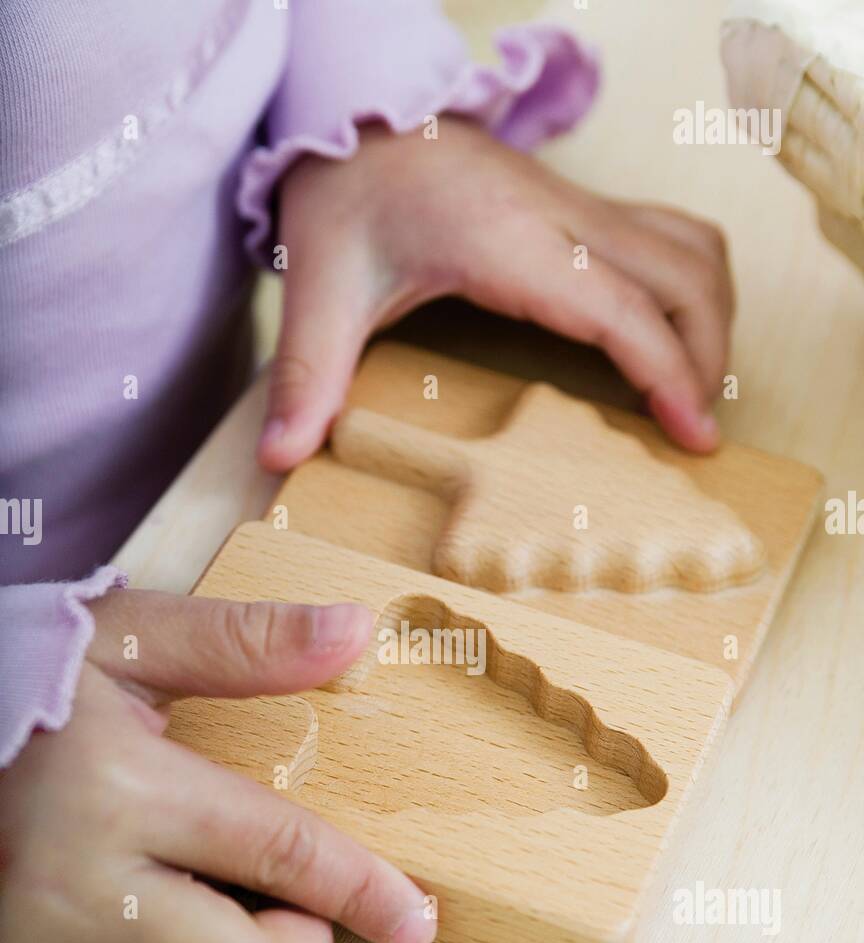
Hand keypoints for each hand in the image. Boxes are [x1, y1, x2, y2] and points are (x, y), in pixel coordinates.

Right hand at [0, 591, 435, 942]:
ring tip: (223, 899)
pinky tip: (160, 920)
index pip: (279, 854)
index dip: (363, 892)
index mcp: (119, 789)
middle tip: (303, 908)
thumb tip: (352, 633)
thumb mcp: (125, 639)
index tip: (416, 920)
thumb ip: (242, 642)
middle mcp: (75, 883)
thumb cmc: (13, 676)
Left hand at [258, 116, 732, 469]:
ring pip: (691, 245)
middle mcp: (563, 218)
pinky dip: (691, 287)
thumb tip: (282, 456)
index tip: (695, 436)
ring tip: (700, 386)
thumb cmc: (345, 193)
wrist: (357, 110)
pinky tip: (670, 333)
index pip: (623, 310)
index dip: (670, 374)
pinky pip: (668, 236)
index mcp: (511, 242)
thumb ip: (308, 374)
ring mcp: (578, 207)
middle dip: (710, 355)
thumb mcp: (319, 285)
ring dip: (713, 313)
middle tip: (700, 428)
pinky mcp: (578, 208)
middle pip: (685, 275)